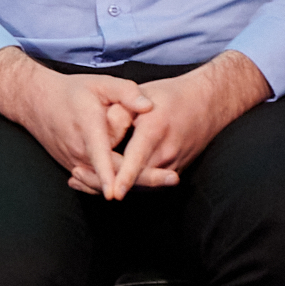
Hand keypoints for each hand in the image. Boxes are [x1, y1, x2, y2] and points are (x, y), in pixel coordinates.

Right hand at [0, 47, 154, 199]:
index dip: (108, 176)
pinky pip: (97, 183)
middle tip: (173, 179)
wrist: (36, 102)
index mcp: (87, 128)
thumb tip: (149, 106)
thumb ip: (126, 92)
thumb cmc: (72, 92)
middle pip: (112, 175)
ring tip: (164, 180)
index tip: (118, 193)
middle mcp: (79, 151)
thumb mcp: (100, 83)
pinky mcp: (75, 168)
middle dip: (142, 179)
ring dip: (132, 185)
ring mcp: (75, 163)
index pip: (100, 156)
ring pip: (105, 182)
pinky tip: (141, 182)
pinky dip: (118, 184)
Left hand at [86, 51, 269, 194]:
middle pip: (136, 178)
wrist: (209, 103)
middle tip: (75, 178)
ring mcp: (173, 164)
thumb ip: (122, 108)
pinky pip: (149, 183)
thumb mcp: (145, 93)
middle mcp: (167, 152)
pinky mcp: (174, 170)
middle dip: (106, 182)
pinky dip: (128, 184)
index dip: (125, 177)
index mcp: (156, 130)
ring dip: (113, 184)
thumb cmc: (172, 96)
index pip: (138, 159)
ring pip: (141, 184)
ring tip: (79, 179)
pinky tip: (104, 181)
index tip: (113, 191)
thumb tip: (102, 127)